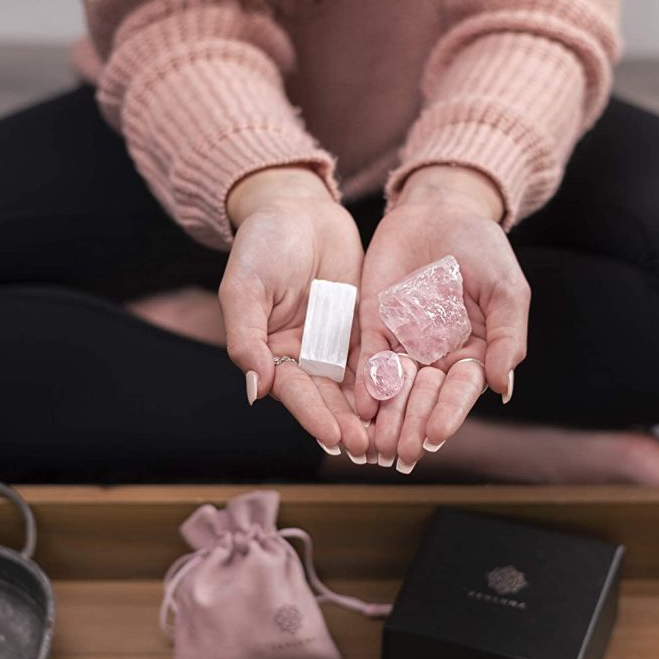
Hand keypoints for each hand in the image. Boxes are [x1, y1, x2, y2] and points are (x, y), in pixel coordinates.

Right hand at [219, 165, 368, 457]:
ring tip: (394, 436)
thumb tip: (255, 390)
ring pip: (359, 386)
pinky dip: (394, 379)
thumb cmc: (262, 245)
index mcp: (273, 354)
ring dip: (375, 413)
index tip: (334, 437)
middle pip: (330, 399)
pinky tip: (413, 398)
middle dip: (350, 425)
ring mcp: (337, 345)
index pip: (296, 393)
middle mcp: (307, 358)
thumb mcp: (245, 288)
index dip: (314, 416)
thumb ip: (246, 338)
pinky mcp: (365, 328)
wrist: (298, 209)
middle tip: (372, 448)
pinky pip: (381, 357)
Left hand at [356, 165, 529, 468]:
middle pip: (423, 398)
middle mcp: (436, 357)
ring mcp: (404, 343)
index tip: (435, 437)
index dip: (447, 415)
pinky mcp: (374, 326)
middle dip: (412, 426)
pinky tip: (360, 406)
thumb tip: (504, 387)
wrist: (440, 210)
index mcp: (473, 353)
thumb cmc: (482, 248)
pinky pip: (368, 360)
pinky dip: (365, 383)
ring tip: (376, 444)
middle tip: (402, 453)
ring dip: (386, 418)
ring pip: (394, 389)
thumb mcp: (505, 288)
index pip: (459, 392)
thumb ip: (507, 336)